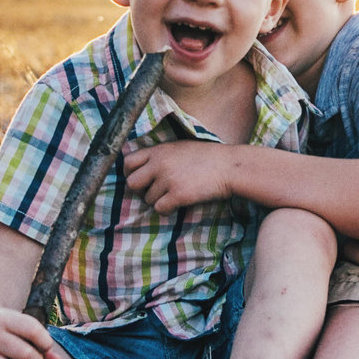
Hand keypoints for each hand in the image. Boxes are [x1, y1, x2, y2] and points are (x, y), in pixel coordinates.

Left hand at [123, 140, 237, 212]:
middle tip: (153, 193)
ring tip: (174, 196)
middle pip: (132, 183)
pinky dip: (166, 211)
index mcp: (159, 150)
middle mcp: (160, 163)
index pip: (128, 161)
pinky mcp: (178, 194)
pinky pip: (160, 209)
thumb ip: (161, 156)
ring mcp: (168, 179)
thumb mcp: (180, 148)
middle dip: (140, 191)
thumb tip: (145, 170)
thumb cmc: (208, 158)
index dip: (130, 174)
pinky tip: (177, 205)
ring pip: (148, 199)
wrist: (229, 166)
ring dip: (158, 201)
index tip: (141, 180)